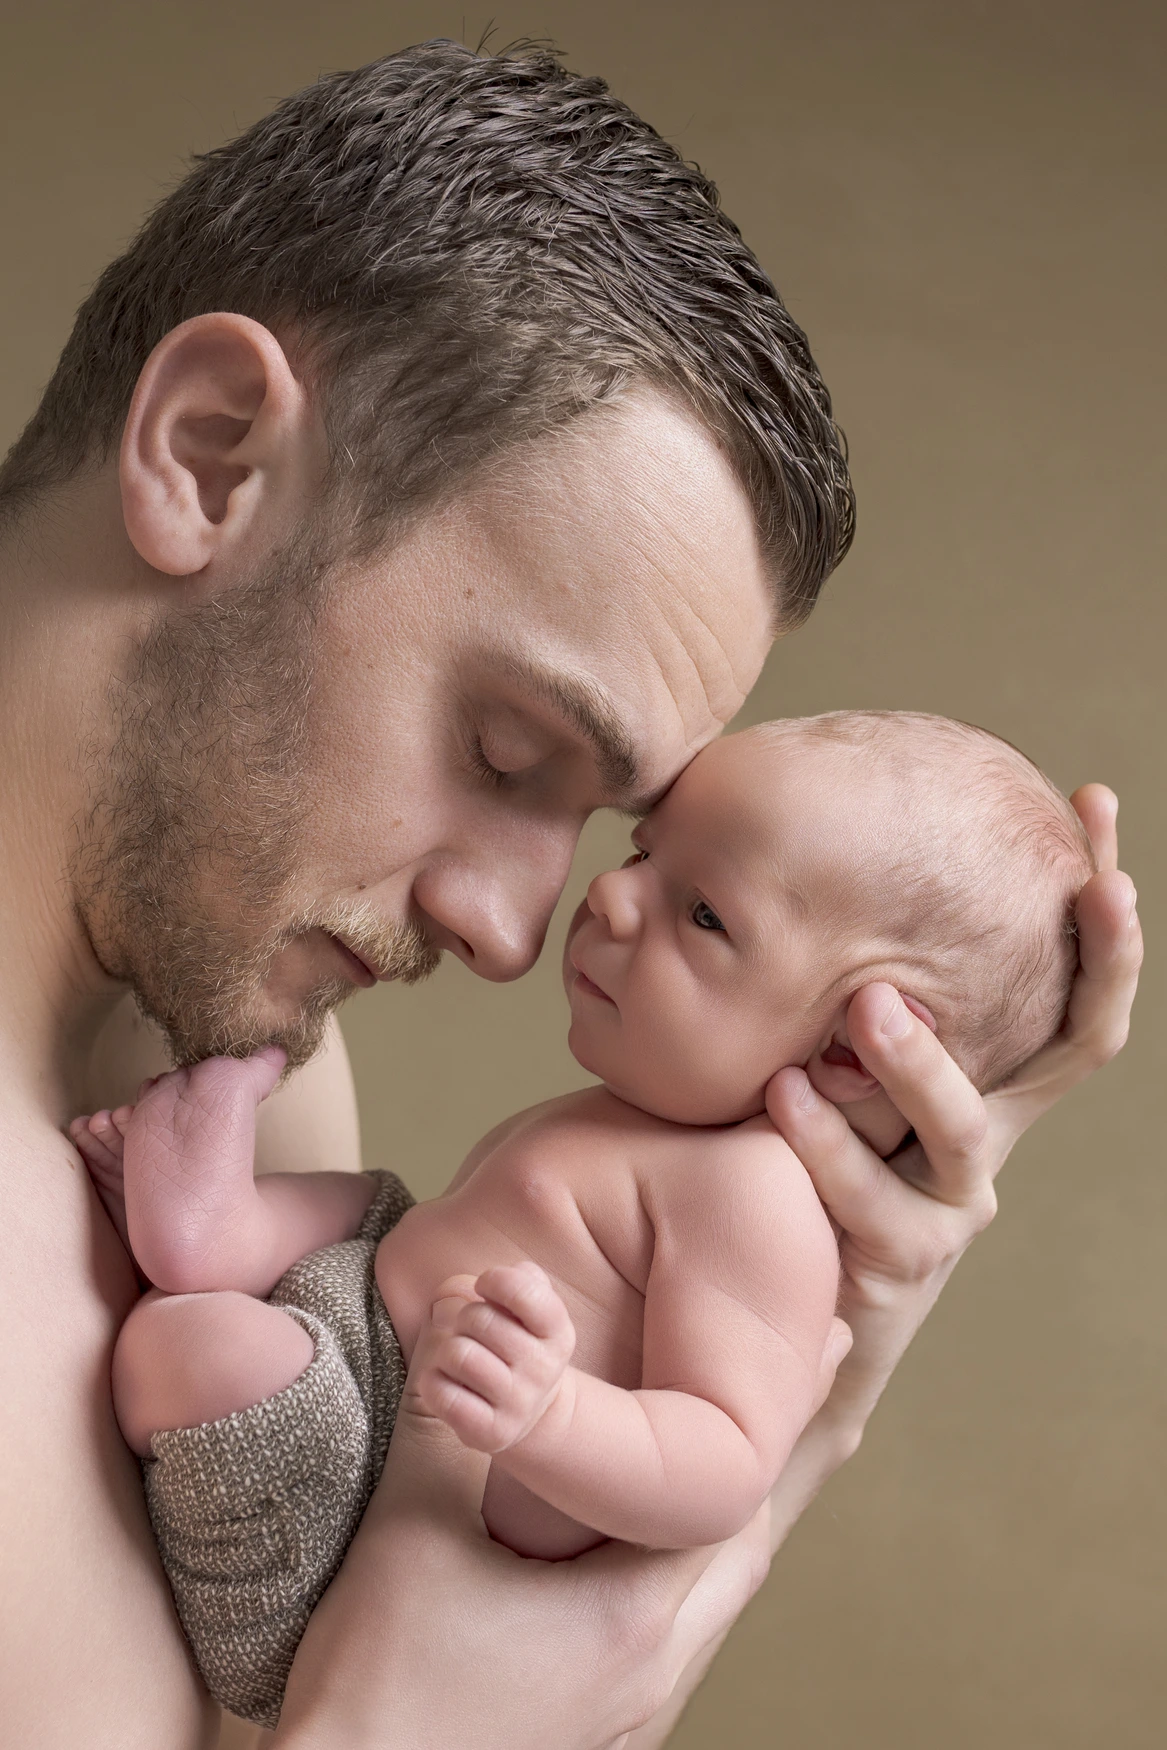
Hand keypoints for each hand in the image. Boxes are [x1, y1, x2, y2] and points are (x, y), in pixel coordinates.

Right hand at [273, 1303, 777, 1749]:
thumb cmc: (380, 1683)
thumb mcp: (411, 1528)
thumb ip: (449, 1415)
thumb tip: (460, 1314)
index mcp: (632, 1616)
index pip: (740, 1499)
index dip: (779, 1414)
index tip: (825, 1346)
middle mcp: (650, 1671)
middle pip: (744, 1556)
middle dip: (768, 1470)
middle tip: (792, 1394)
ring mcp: (622, 1714)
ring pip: (708, 1609)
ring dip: (718, 1534)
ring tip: (721, 1469)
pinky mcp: (586, 1735)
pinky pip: (666, 1647)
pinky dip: (676, 1585)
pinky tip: (636, 1565)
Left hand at [414, 1264, 576, 1452]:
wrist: (529, 1410)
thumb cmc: (516, 1341)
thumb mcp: (525, 1306)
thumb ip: (507, 1279)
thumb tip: (459, 1293)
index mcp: (557, 1331)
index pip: (526, 1290)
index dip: (495, 1280)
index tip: (485, 1287)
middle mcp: (544, 1369)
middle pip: (479, 1319)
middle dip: (464, 1317)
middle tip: (470, 1330)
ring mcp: (519, 1404)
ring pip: (459, 1355)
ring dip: (446, 1349)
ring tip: (457, 1357)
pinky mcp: (492, 1433)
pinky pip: (444, 1395)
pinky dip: (433, 1382)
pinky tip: (445, 1382)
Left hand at [763, 784, 1140, 1528]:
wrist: (776, 1304)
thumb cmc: (788, 1150)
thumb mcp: (821, 1050)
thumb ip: (824, 974)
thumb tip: (781, 836)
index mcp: (981, 1069)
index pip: (1058, 972)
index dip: (1087, 896)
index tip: (1091, 803)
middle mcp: (989, 1130)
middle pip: (1079, 1043)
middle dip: (1101, 958)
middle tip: (1089, 885)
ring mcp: (954, 1199)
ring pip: (966, 1129)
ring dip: (922, 1064)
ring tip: (869, 1002)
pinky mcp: (900, 1258)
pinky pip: (872, 1200)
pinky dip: (828, 1146)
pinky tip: (783, 1094)